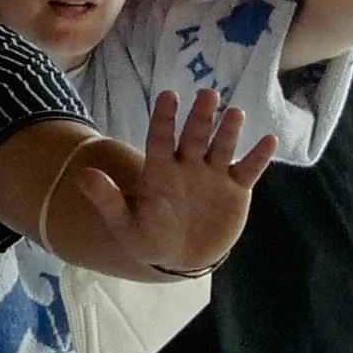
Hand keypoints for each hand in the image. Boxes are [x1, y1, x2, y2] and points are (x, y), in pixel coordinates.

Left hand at [112, 91, 280, 274]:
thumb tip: (83, 174)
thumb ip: (107, 198)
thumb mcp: (124, 223)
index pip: (161, 139)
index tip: (169, 96)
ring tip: (236, 114)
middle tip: (208, 95)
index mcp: (160, 171)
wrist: (181, 257)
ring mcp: (214, 176)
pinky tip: (269, 140)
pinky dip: (259, 156)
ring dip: (229, 131)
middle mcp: (188, 166)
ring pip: (222, 147)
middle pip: (195, 137)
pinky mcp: (236, 189)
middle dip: (201, 116)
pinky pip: (249, 169)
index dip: (164, 119)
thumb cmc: (149, 238)